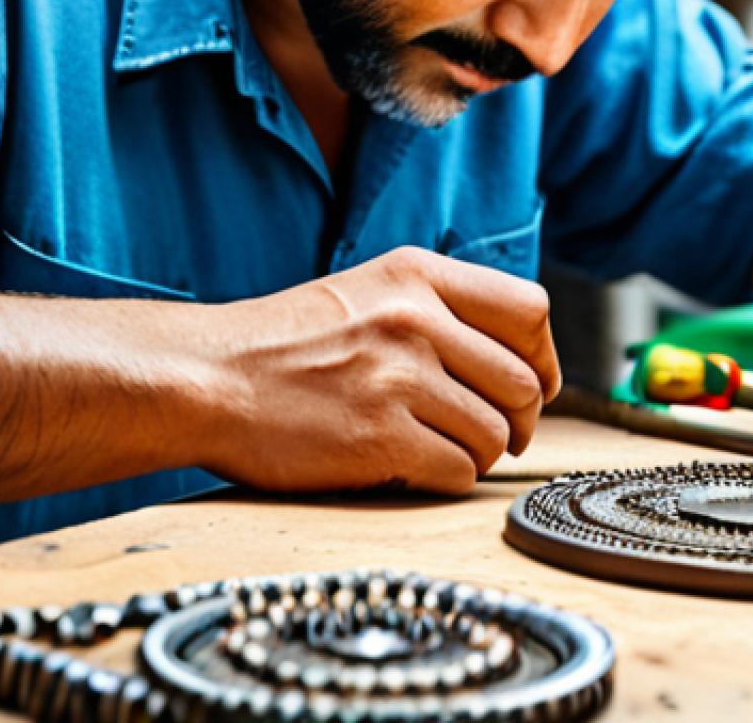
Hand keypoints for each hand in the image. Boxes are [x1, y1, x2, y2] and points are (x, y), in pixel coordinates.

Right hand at [183, 247, 560, 494]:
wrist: (208, 377)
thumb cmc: (284, 341)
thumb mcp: (366, 292)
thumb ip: (438, 309)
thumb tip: (514, 354)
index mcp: (415, 275)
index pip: (528, 310)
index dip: (544, 357)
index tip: (533, 385)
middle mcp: (414, 319)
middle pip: (523, 381)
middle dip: (519, 420)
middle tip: (496, 433)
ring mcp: (397, 377)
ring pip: (494, 433)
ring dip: (480, 452)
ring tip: (443, 448)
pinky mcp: (378, 435)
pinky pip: (458, 470)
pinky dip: (447, 477)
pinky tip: (412, 465)